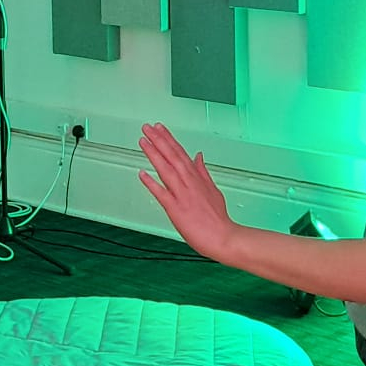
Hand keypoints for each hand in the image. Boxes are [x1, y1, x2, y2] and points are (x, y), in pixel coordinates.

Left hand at [137, 123, 237, 261]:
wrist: (223, 238)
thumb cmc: (218, 218)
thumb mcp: (213, 189)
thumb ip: (203, 171)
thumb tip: (198, 155)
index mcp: (197, 178)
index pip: (180, 153)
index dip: (168, 139)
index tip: (159, 128)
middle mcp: (189, 183)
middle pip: (172, 156)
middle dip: (159, 140)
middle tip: (147, 127)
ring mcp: (182, 195)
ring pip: (166, 170)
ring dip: (154, 154)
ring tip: (143, 141)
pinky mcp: (176, 209)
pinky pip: (161, 194)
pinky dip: (151, 183)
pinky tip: (142, 174)